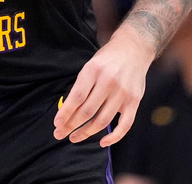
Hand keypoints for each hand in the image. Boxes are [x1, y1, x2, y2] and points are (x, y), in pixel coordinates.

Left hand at [53, 28, 153, 147]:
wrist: (134, 48)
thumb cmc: (107, 59)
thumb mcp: (90, 65)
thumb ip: (81, 86)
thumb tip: (67, 110)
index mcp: (94, 70)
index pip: (77, 97)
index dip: (65, 113)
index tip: (57, 123)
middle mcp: (109, 81)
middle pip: (87, 111)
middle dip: (71, 125)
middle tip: (60, 133)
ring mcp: (123, 92)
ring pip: (102, 120)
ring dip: (86, 132)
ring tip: (74, 137)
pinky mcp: (135, 101)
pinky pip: (125, 125)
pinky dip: (113, 137)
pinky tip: (102, 142)